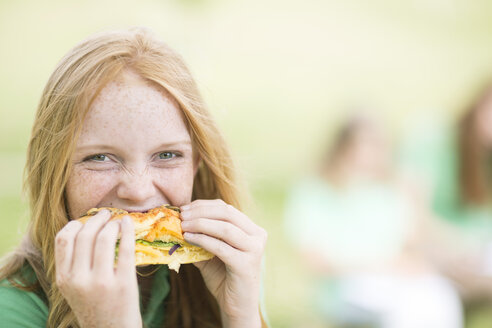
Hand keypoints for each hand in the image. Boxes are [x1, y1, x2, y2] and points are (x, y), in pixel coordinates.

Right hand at [55, 211, 141, 327]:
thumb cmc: (94, 306)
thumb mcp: (74, 288)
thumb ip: (74, 263)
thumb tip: (85, 228)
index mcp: (64, 279)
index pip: (63, 240)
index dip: (75, 224)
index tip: (85, 220)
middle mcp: (79, 280)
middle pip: (84, 235)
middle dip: (96, 219)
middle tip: (105, 214)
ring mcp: (101, 282)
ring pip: (104, 238)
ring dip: (112, 224)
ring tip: (118, 221)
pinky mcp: (123, 283)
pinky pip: (125, 249)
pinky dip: (128, 231)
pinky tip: (128, 224)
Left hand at [180, 199, 266, 327]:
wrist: (236, 305)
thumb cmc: (224, 277)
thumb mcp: (213, 252)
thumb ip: (203, 236)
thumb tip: (180, 220)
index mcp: (252, 229)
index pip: (227, 208)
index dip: (204, 205)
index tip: (185, 208)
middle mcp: (258, 235)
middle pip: (227, 213)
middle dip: (201, 212)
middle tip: (182, 215)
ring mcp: (254, 249)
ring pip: (225, 228)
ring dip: (200, 223)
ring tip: (183, 226)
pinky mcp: (246, 264)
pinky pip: (220, 247)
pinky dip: (202, 239)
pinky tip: (188, 238)